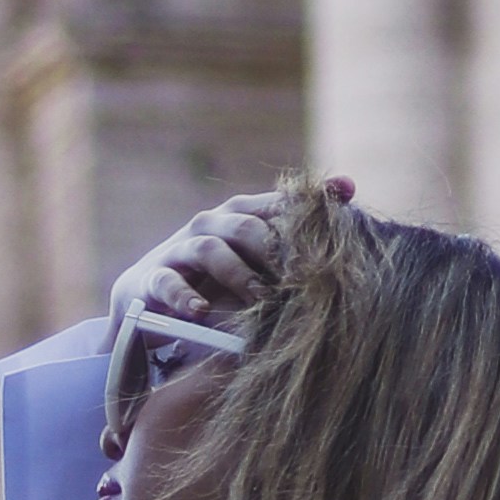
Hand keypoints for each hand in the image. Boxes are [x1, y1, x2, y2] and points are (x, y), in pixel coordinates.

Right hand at [101, 181, 357, 418]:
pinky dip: (184, 296)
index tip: (339, 212)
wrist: (149, 298)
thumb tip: (350, 188)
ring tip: (260, 299)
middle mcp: (209, 224)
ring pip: (210, 249)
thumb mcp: (255, 257)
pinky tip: (201, 311)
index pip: (274, 204)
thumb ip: (296, 229)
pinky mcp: (152, 279)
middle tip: (299, 277)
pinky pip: (167, 283)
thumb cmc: (214, 277)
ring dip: (239, 274)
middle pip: (245, 224)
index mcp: (238, 215)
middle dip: (273, 249)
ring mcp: (178, 249)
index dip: (305, 209)